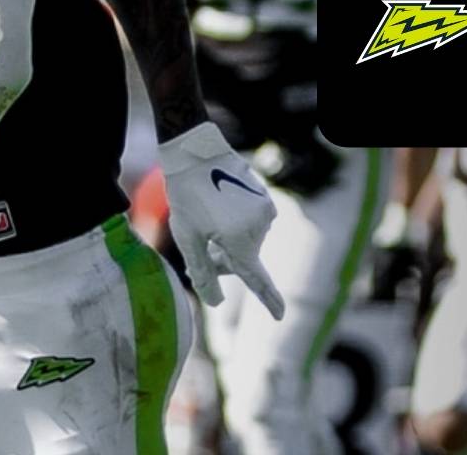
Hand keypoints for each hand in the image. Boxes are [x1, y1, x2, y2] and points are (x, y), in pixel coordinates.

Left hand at [160, 122, 284, 318]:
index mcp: (240, 240)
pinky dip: (236, 226)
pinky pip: (252, 223)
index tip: (280, 315)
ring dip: (229, 241)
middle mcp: (260, 228)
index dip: (268, 300)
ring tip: (206, 222)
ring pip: (248, 241)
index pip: (256, 279)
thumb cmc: (187, 194)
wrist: (196, 150)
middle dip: (223, 261)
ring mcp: (265, 211)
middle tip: (198, 250)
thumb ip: (202, 272)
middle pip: (245, 258)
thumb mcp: (187, 236)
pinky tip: (218, 209)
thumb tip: (215, 303)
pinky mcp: (265, 198)